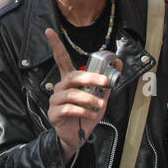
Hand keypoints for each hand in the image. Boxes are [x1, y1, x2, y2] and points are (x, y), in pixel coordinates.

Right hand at [45, 28, 115, 162]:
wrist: (78, 137)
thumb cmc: (86, 114)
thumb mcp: (100, 96)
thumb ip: (106, 81)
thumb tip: (118, 64)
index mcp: (69, 80)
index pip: (61, 59)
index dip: (55, 45)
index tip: (49, 30)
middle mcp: (60, 87)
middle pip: (72, 77)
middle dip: (89, 78)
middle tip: (104, 81)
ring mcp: (55, 100)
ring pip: (72, 94)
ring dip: (89, 98)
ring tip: (99, 105)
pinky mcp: (54, 113)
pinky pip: (69, 109)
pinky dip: (83, 111)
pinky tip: (91, 115)